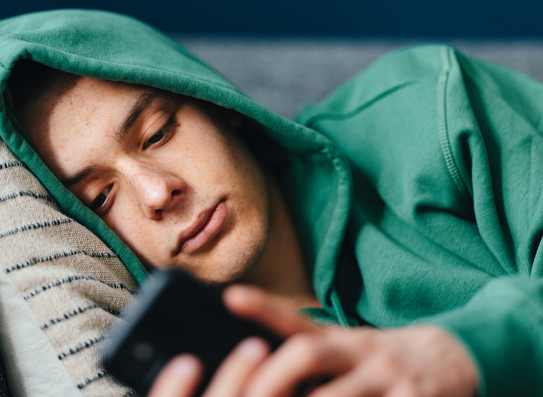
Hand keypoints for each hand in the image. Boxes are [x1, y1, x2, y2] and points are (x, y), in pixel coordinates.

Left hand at [149, 285, 478, 396]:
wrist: (454, 360)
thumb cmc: (379, 361)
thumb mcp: (344, 347)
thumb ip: (307, 353)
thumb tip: (252, 370)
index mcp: (338, 339)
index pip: (294, 319)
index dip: (262, 307)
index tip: (230, 296)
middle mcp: (359, 351)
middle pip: (307, 353)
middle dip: (272, 378)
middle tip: (248, 396)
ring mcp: (387, 376)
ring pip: (335, 395)